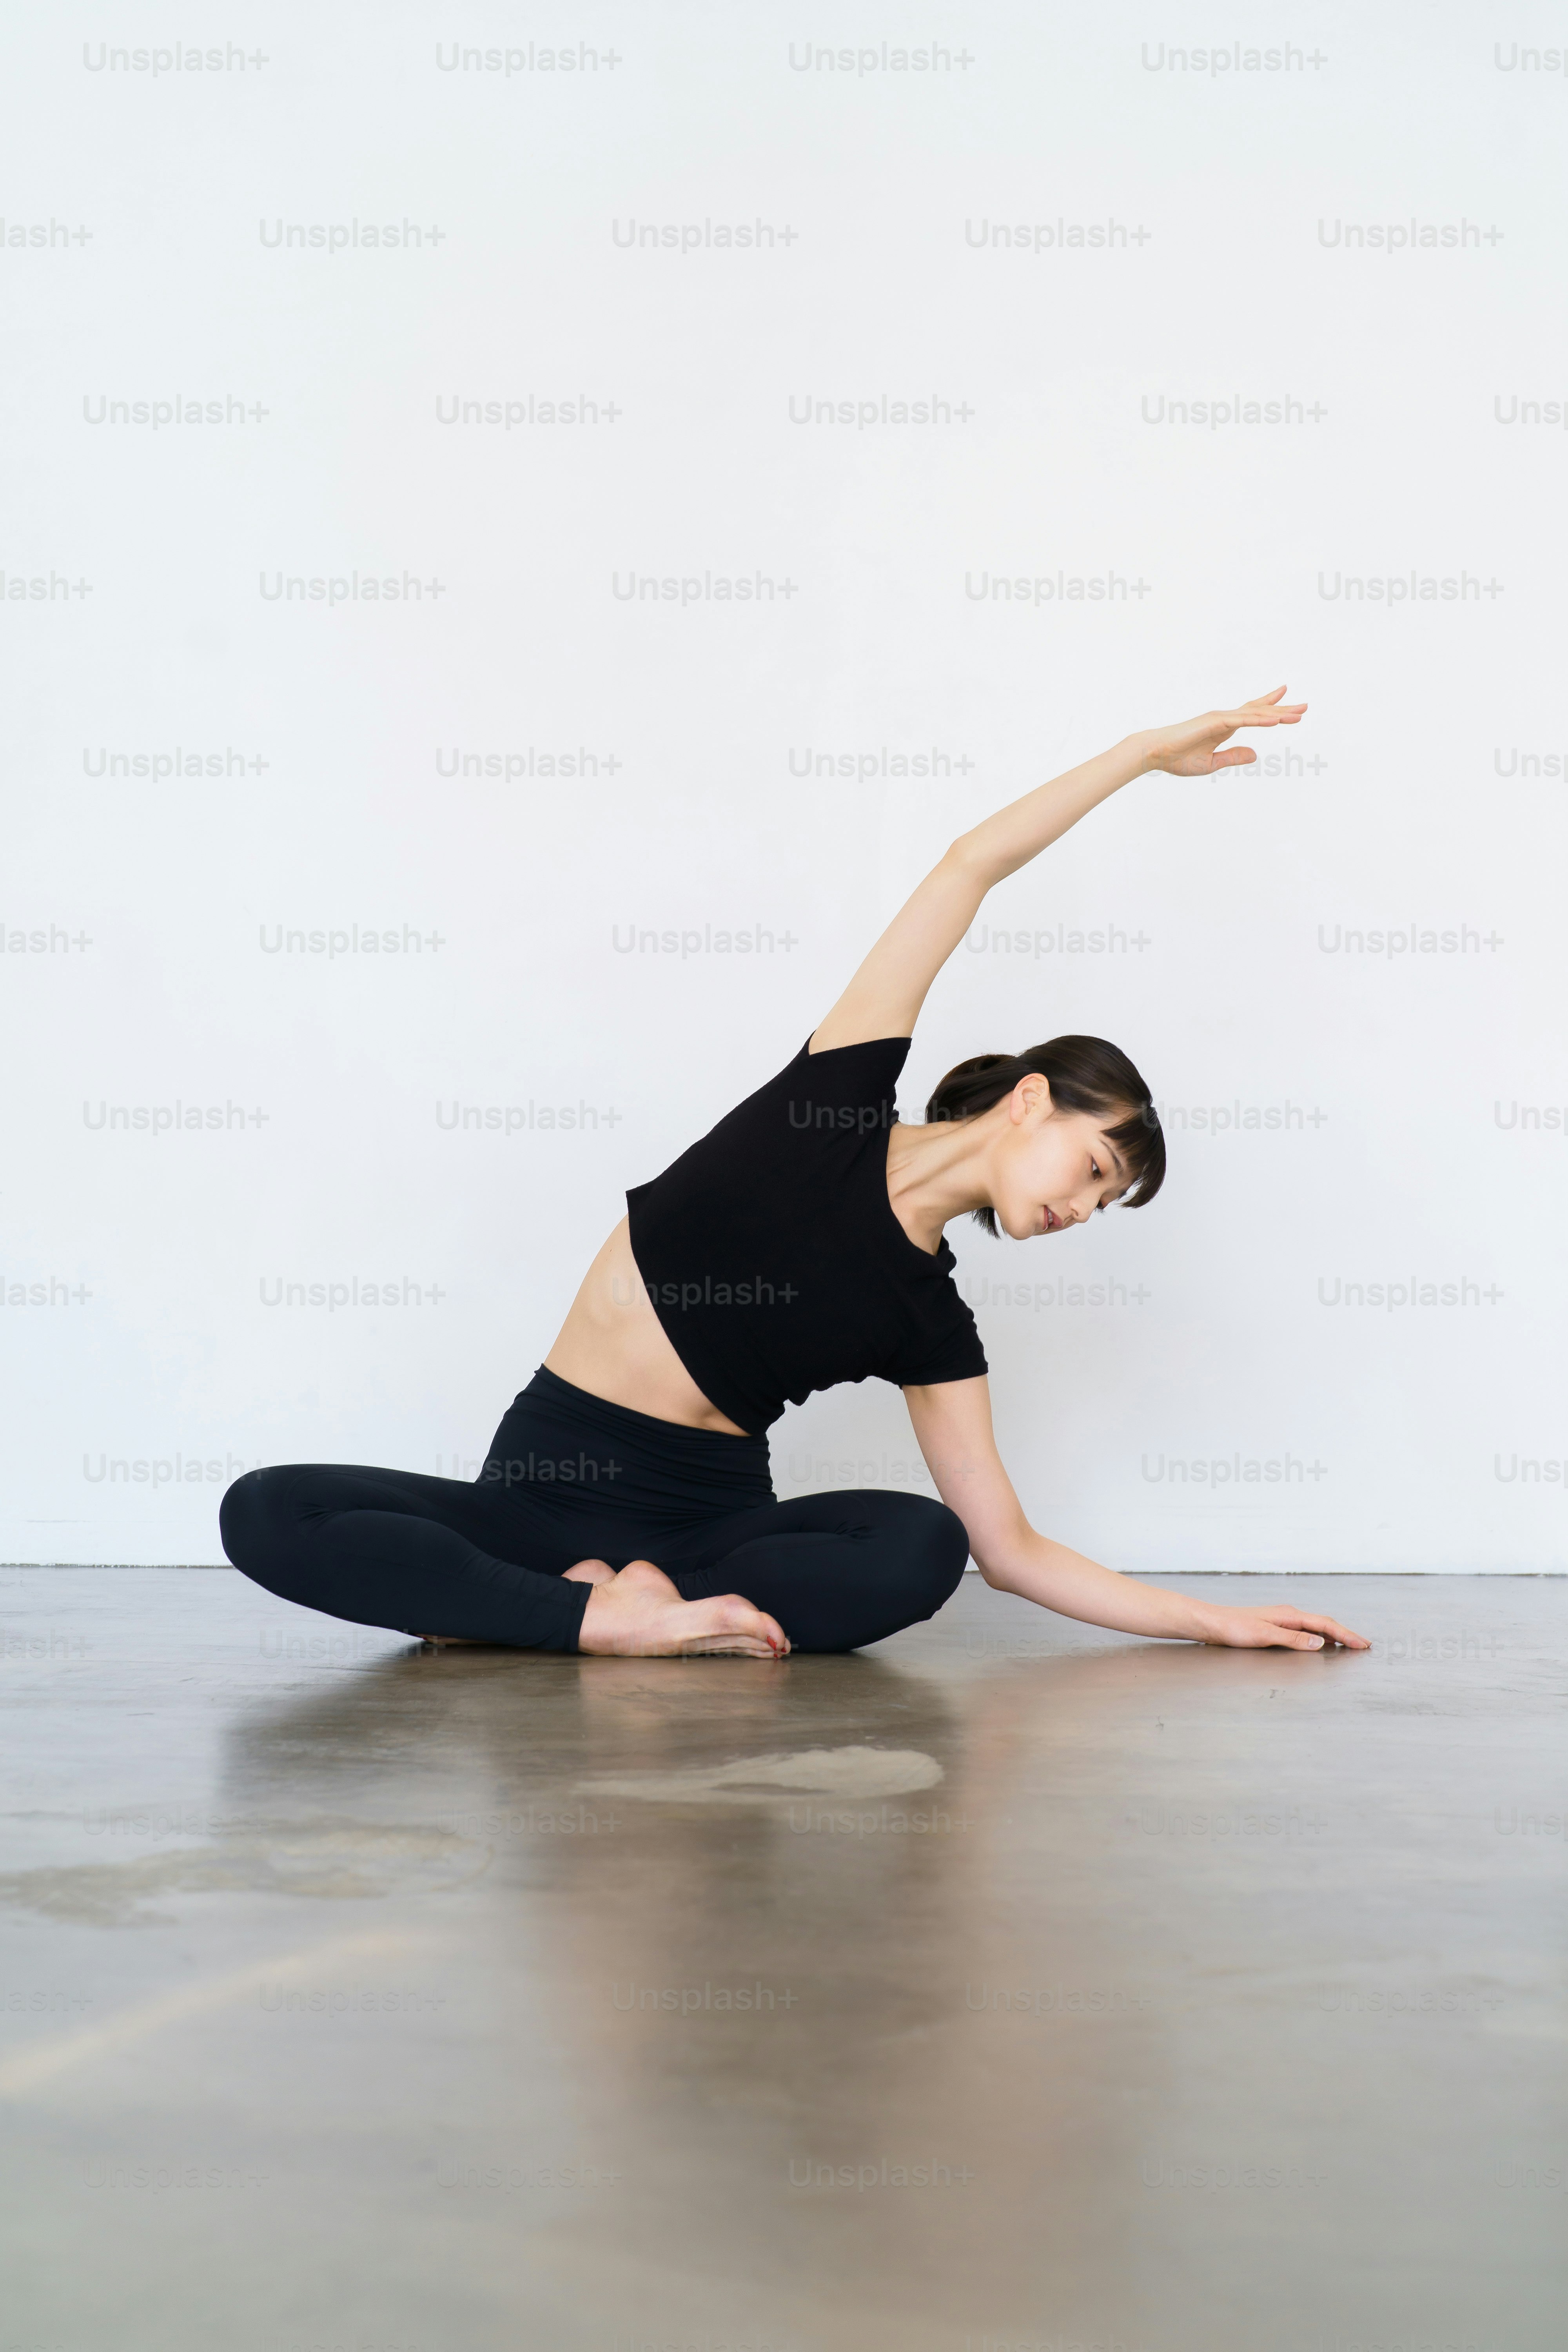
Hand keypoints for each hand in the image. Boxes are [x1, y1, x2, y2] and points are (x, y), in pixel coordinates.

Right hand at [1137, 686, 1305, 776]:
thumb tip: (1256, 755)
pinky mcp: (1214, 723)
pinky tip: (1274, 722)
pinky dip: (1259, 720)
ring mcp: (1220, 719)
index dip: (1271, 709)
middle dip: (1283, 709)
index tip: (1289, 706)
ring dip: (1277, 714)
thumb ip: (1233, 757)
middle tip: (1304, 707)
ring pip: (1254, 715)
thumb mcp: (1212, 763)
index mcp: (1223, 728)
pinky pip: (1242, 721)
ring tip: (1297, 714)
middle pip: (1259, 711)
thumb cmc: (1177, 758)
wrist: (1155, 753)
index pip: (1252, 715)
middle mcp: (1224, 719)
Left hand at [1194, 1602, 1368, 1651]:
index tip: (1362, 1644)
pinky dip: (1319, 1636)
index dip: (1346, 1635)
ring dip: (1334, 1635)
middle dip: (1345, 1634)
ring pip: (1315, 1626)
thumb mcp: (1264, 1635)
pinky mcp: (1275, 1626)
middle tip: (1363, 1645)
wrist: (1212, 1623)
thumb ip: (1293, 1639)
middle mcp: (1288, 1615)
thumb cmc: (1233, 1628)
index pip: (1325, 1625)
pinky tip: (1320, 1643)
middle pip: (1324, 1623)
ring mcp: (1282, 1620)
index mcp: (1289, 1615)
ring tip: (1349, 1644)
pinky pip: (1305, 1630)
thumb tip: (1320, 1642)